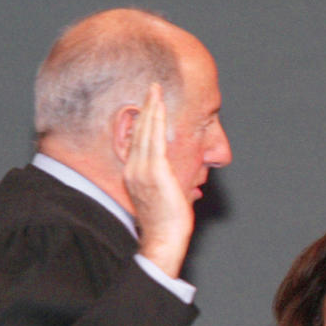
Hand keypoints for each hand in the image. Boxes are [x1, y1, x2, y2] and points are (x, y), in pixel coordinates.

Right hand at [123, 83, 193, 277]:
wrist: (164, 238)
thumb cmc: (167, 224)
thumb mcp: (166, 200)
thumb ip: (170, 187)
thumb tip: (190, 186)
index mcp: (135, 175)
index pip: (137, 142)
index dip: (142, 121)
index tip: (147, 105)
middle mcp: (134, 169)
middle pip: (138, 131)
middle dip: (145, 108)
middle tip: (151, 87)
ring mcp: (142, 169)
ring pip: (145, 131)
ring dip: (151, 108)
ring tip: (154, 89)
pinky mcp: (155, 171)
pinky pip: (154, 139)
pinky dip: (156, 120)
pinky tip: (159, 106)